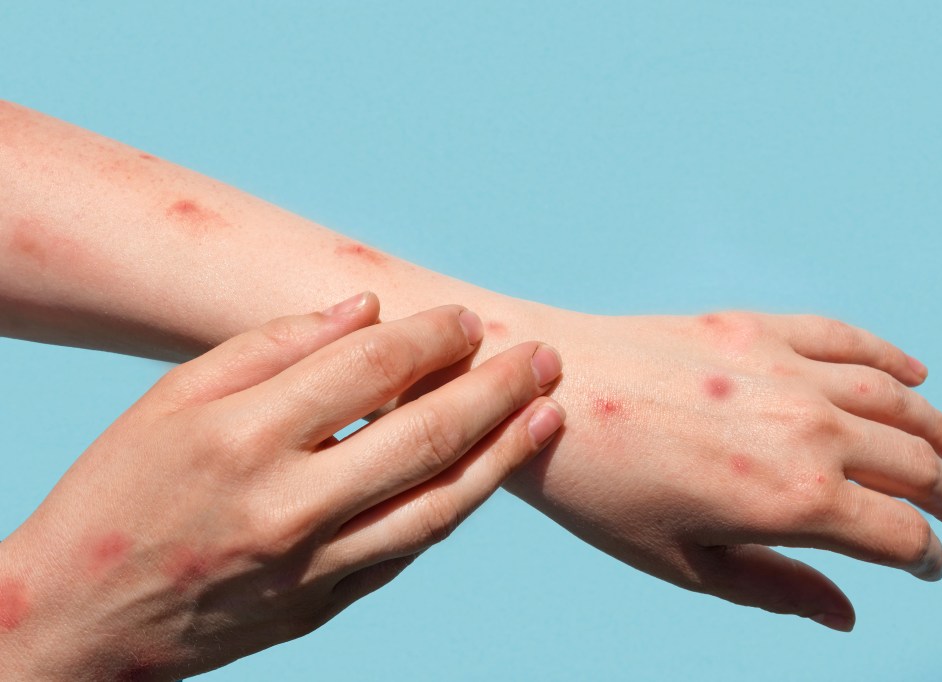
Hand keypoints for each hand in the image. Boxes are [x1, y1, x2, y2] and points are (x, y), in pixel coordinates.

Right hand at [0, 293, 564, 679]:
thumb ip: (273, 344)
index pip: (370, 368)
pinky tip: (488, 471)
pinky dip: (455, 505)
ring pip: (438, 505)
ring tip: (549, 414)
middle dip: (496, 389)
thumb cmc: (119, 490)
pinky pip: (408, 550)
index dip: (431, 336)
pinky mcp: (322, 607)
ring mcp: (311, 567)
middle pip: (424, 435)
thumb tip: (367, 307)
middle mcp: (287, 506)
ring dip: (504, 455)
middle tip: (543, 358)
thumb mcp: (173, 398)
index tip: (466, 319)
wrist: (78, 619)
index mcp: (243, 436)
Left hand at [507, 309, 941, 630]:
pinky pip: (846, 338)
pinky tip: (912, 374)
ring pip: (895, 400)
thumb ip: (776, 588)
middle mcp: (808, 428)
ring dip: (937, 429)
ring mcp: (785, 369)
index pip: (899, 533)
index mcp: (795, 499)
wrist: (545, 392)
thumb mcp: (685, 564)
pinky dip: (890, 358)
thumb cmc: (602, 489)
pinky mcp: (755, 327)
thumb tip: (847, 614)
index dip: (925, 555)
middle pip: (913, 464)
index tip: (928, 564)